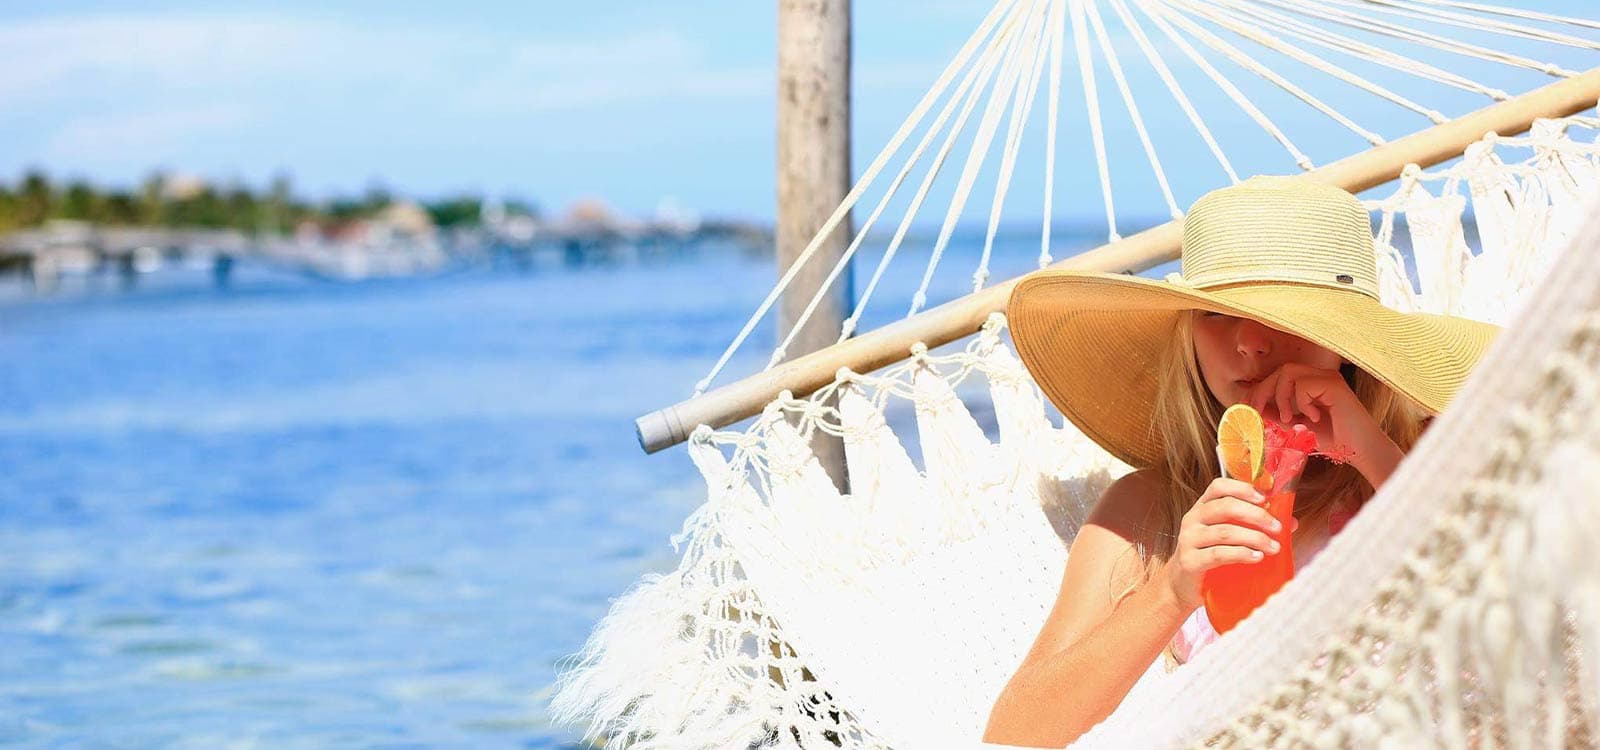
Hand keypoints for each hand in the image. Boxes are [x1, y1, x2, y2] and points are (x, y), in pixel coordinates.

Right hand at [1161, 478, 1287, 611]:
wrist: (1182, 585)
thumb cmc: (1209, 556)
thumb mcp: (1229, 537)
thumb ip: (1254, 526)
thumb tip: (1291, 523)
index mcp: (1202, 507)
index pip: (1218, 487)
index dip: (1242, 488)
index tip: (1264, 498)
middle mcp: (1192, 519)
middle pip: (1226, 507)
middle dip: (1256, 516)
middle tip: (1277, 527)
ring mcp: (1188, 540)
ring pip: (1225, 532)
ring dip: (1254, 538)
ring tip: (1273, 547)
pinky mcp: (1190, 561)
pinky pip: (1219, 554)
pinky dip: (1241, 554)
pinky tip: (1256, 557)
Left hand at [1243, 363, 1403, 486]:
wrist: (1361, 452)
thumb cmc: (1334, 440)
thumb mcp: (1297, 426)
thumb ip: (1278, 414)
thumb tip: (1254, 408)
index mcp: (1312, 382)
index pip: (1279, 375)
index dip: (1260, 388)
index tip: (1249, 407)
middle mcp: (1321, 375)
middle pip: (1281, 370)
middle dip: (1263, 390)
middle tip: (1257, 412)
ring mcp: (1329, 378)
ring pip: (1289, 372)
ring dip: (1281, 397)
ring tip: (1289, 418)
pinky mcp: (1335, 385)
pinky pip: (1304, 384)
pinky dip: (1301, 402)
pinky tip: (1313, 417)